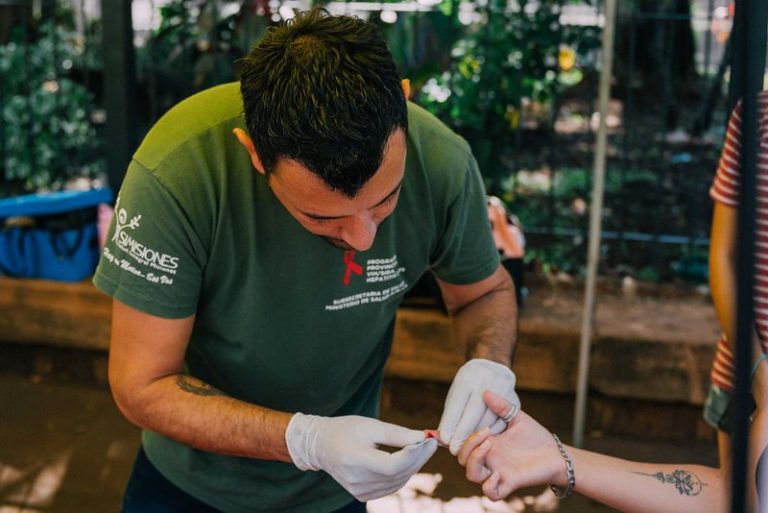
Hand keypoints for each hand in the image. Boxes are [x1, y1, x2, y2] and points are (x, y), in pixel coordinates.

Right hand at [285, 413, 437, 500]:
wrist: (321, 445)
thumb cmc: (345, 430)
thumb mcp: (370, 425)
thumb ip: (397, 434)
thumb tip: (423, 437)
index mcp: (355, 460)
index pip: (392, 465)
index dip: (414, 454)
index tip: (429, 440)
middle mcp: (356, 481)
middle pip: (398, 474)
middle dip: (419, 458)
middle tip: (431, 442)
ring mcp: (359, 491)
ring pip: (398, 482)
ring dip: (413, 466)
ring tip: (420, 448)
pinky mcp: (362, 495)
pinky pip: (391, 487)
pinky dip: (402, 474)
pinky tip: (406, 460)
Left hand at [438, 358, 519, 454]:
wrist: (493, 367)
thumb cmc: (469, 384)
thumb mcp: (456, 393)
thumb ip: (450, 415)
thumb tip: (442, 437)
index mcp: (466, 380)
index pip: (456, 406)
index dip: (450, 426)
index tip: (446, 441)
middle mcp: (484, 383)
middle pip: (472, 414)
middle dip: (463, 435)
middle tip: (455, 449)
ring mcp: (501, 391)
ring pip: (488, 420)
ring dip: (476, 436)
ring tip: (468, 446)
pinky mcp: (513, 400)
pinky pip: (501, 423)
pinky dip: (491, 433)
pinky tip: (484, 438)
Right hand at [457, 391, 562, 500]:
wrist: (556, 454)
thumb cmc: (536, 437)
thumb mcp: (517, 417)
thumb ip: (502, 406)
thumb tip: (486, 392)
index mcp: (487, 443)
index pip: (463, 442)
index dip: (459, 435)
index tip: (468, 423)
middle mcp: (489, 458)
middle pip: (462, 458)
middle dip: (467, 445)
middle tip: (485, 433)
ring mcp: (497, 472)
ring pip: (471, 475)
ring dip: (474, 460)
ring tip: (489, 446)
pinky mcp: (509, 483)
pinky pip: (490, 493)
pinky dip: (489, 486)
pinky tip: (499, 474)